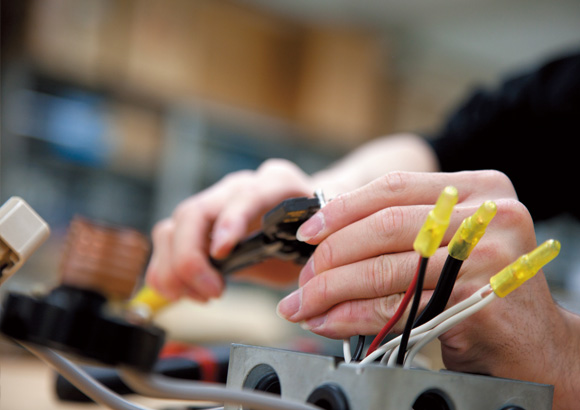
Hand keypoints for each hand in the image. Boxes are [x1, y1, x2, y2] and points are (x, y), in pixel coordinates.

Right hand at [145, 159, 315, 300]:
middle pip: (196, 211)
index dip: (230, 221)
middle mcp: (238, 187)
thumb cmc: (316, 229)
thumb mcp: (324, 237)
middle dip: (192, 257)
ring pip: (173, 226)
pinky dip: (164, 271)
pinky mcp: (197, 225)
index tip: (222, 252)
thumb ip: (317, 245)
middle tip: (212, 292)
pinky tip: (182, 292)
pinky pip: (166, 241)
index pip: (247, 194)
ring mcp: (214, 203)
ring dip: (174, 267)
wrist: (307, 221)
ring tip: (200, 296)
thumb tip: (306, 267)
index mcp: (276, 183)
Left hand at [276, 170, 578, 402]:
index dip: (342, 208)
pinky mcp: (477, 302)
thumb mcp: (452, 243)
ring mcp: (487, 258)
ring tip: (304, 303)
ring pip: (384, 268)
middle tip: (304, 277)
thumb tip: (327, 238)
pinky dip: (354, 316)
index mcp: (480, 190)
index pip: (394, 187)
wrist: (537, 345)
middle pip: (384, 225)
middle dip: (331, 254)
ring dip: (332, 288)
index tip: (308, 231)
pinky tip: (330, 321)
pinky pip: (396, 307)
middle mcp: (489, 216)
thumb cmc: (485, 290)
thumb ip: (405, 230)